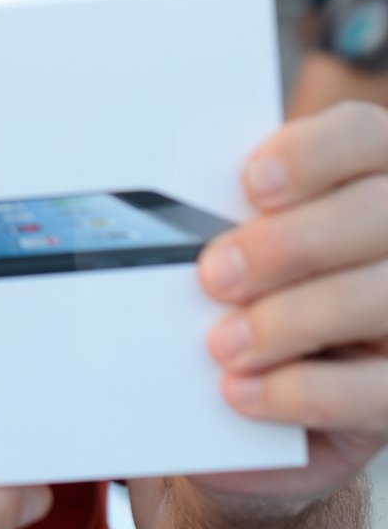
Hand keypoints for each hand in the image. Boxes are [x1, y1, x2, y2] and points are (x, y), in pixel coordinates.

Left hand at [195, 103, 387, 504]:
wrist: (287, 388)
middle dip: (289, 244)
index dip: (312, 154)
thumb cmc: (259, 291)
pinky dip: (305, 392)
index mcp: (372, 172)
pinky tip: (244, 392)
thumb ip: (229, 218)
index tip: (252, 184)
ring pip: (381, 297)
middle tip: (215, 276)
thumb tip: (163, 220)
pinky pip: (376, 387)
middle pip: (374, 213)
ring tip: (224, 345)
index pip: (362, 136)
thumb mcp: (248, 244)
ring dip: (293, 320)